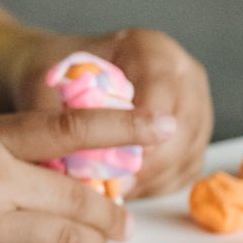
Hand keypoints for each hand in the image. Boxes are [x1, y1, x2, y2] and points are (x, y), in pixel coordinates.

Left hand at [14, 28, 213, 198]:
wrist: (62, 74)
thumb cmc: (54, 75)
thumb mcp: (47, 87)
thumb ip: (62, 119)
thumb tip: (72, 167)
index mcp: (151, 49)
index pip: (159, 97)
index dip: (139, 135)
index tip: (117, 164)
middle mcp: (182, 73)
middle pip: (182, 130)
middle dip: (147, 166)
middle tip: (114, 188)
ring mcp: (195, 103)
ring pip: (186, 154)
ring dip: (151, 180)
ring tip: (115, 192)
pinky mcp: (194, 134)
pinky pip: (185, 169)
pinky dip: (157, 185)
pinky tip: (127, 188)